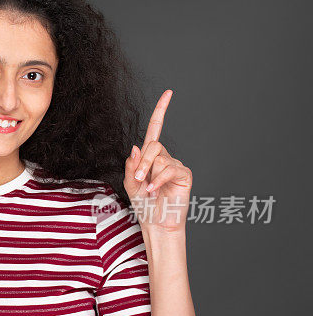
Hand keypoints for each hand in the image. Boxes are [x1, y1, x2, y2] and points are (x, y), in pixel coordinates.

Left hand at [124, 90, 192, 232]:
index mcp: (151, 157)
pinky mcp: (184, 174)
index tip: (168, 93)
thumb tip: (136, 147)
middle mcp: (164, 158)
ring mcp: (175, 165)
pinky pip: (169, 168)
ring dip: (149, 173)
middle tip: (139, 179)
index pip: (156, 130)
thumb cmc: (144, 205)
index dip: (161, 111)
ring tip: (149, 189)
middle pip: (153, 145)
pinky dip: (159, 180)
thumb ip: (131, 166)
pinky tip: (154, 190)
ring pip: (159, 158)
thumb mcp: (131, 184)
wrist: (156, 222)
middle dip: (143, 162)